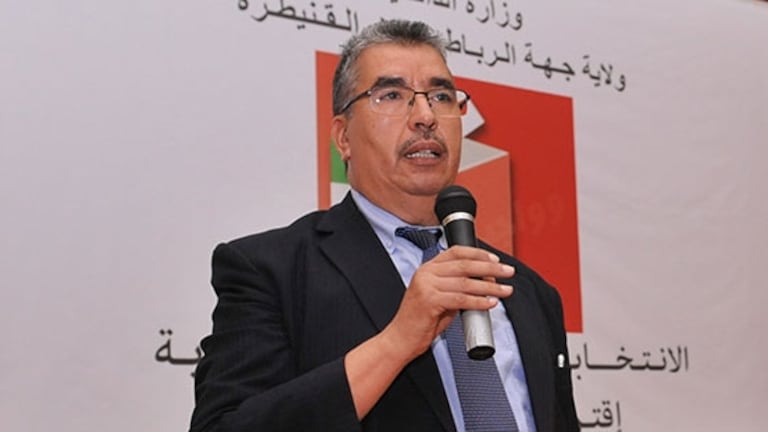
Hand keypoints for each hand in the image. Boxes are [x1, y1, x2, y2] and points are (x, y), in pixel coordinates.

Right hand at [384, 245, 514, 361]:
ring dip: (490, 287)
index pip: (456, 252)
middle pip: (464, 265)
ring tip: (506, 290)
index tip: (496, 260)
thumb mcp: (440, 297)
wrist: (401, 338)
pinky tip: (491, 303)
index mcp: (427, 268)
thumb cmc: (421, 320)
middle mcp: (426, 273)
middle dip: (490, 268)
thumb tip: (484, 283)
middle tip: (508, 272)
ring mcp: (426, 286)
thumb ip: (457, 287)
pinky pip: (461, 299)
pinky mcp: (429, 301)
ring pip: (466, 282)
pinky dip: (479, 301)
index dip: (478, 254)